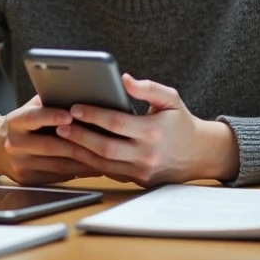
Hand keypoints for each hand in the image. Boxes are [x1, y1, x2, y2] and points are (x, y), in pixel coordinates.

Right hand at [0, 96, 101, 185]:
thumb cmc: (24, 124)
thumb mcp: (29, 108)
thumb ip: (47, 102)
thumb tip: (75, 91)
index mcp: (14, 121)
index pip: (32, 117)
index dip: (50, 116)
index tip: (70, 114)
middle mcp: (14, 144)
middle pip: (49, 145)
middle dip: (76, 141)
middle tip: (99, 138)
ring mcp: (20, 164)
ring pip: (57, 164)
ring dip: (83, 160)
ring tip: (104, 154)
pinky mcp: (28, 180)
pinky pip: (58, 177)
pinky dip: (78, 171)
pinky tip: (94, 166)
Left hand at [57, 75, 239, 186]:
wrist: (199, 154)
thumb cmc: (181, 121)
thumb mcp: (171, 99)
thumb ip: (148, 87)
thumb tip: (123, 78)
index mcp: (154, 131)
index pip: (117, 123)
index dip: (93, 115)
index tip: (75, 107)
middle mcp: (147, 155)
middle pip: (105, 147)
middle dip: (80, 135)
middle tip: (60, 124)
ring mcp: (142, 171)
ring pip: (103, 164)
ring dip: (80, 151)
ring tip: (62, 138)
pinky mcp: (138, 181)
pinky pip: (109, 172)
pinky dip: (90, 163)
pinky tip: (76, 152)